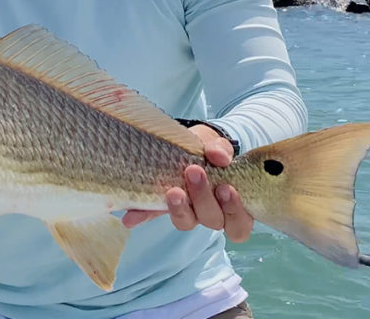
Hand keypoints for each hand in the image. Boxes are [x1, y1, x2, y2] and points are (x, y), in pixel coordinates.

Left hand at [121, 125, 253, 242]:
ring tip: (173, 191)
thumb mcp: (218, 146)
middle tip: (194, 172)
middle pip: (212, 221)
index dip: (234, 210)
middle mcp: (209, 215)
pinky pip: (152, 215)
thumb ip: (220, 150)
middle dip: (204, 198)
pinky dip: (142, 215)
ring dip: (179, 209)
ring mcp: (186, 213)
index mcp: (230, 206)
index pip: (238, 224)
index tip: (226, 187)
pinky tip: (131, 217)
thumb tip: (218, 157)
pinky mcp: (161, 206)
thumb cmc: (211, 151)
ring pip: (186, 223)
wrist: (191, 145)